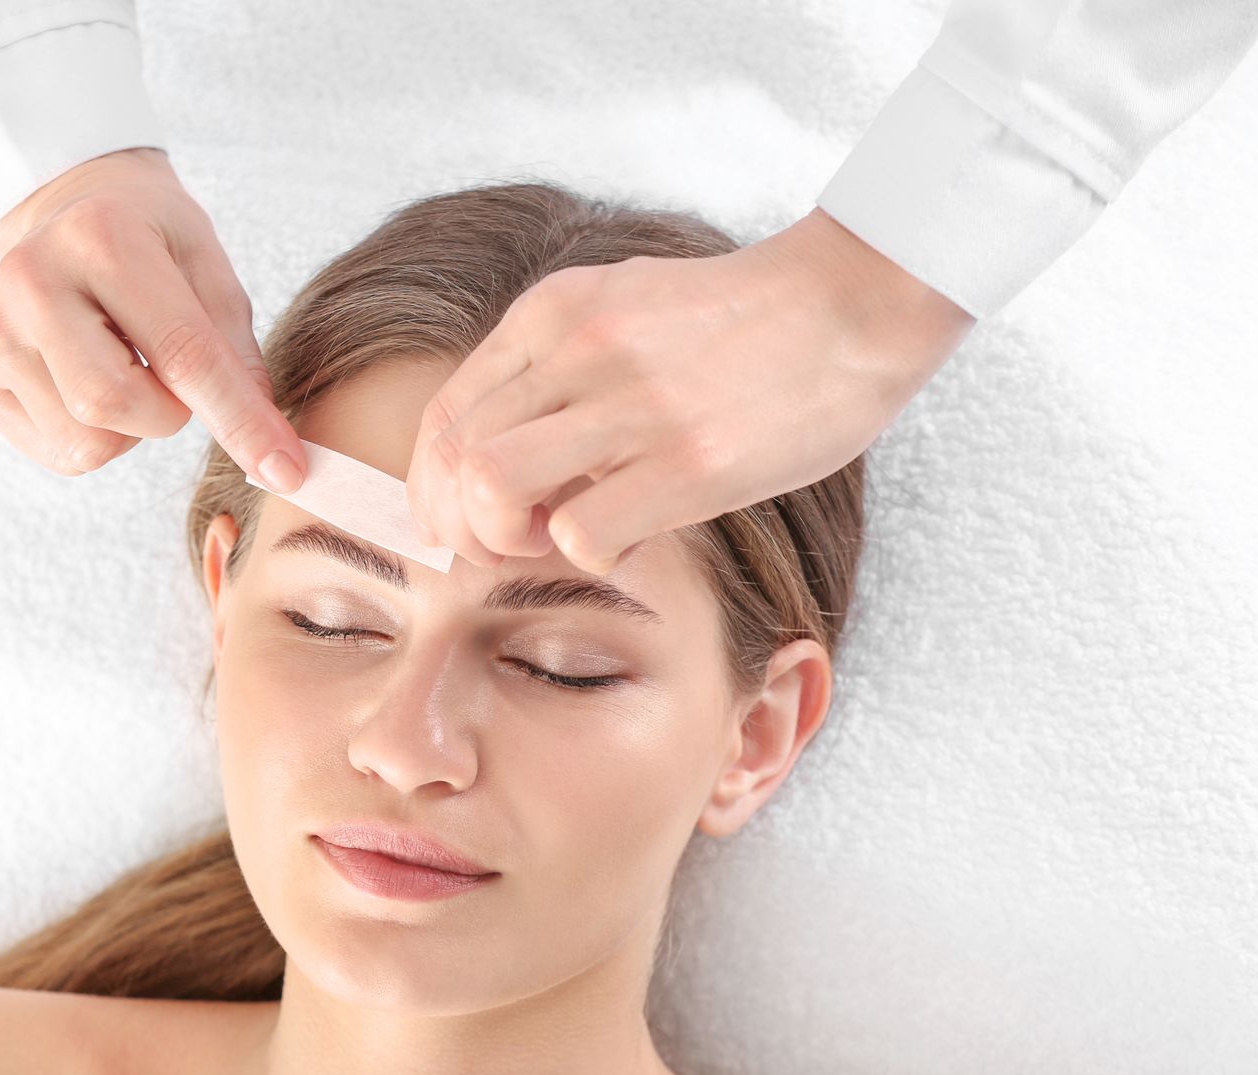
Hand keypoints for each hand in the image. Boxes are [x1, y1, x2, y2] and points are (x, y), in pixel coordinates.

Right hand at [0, 146, 306, 490]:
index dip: (241, 421)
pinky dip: (92, 436)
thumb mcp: (209, 269)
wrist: (68, 205)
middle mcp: (32, 280)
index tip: (286, 470)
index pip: (183, 355)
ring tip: (120, 367)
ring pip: (84, 442)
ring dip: (128, 429)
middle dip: (166, 415)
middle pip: (116, 408)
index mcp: (102, 238)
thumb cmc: (149, 239)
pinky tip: (84, 379)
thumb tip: (268, 452)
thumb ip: (238, 356)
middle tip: (166, 372)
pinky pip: (56, 453)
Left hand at [404, 206, 976, 572]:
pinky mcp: (690, 460)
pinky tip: (626, 542)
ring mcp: (630, 404)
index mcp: (550, 314)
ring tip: (557, 541)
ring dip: (508, 541)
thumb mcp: (624, 308)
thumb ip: (557, 367)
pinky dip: (586, 558)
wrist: (857, 298)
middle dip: (462, 528)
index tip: (468, 525)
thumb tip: (506, 446)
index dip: (436, 491)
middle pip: (452, 460)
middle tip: (512, 546)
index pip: (442, 419)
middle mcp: (574, 350)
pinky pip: (581, 534)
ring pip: (491, 489)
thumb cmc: (745, 320)